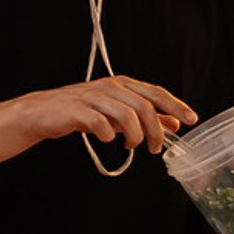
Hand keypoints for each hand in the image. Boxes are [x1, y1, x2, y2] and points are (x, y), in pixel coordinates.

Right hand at [19, 77, 194, 154]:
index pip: (154, 92)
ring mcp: (92, 97)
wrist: (42, 112)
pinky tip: (107, 140)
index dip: (175, 105)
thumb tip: (172, 122)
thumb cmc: (80, 111)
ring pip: (127, 115)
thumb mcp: (115, 111)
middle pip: (144, 106)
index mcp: (120, 84)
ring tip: (131, 146)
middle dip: (155, 130)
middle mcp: (108, 87)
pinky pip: (102, 125)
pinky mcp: (77, 111)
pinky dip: (109, 136)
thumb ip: (143, 115)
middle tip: (154, 148)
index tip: (191, 119)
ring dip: (135, 136)